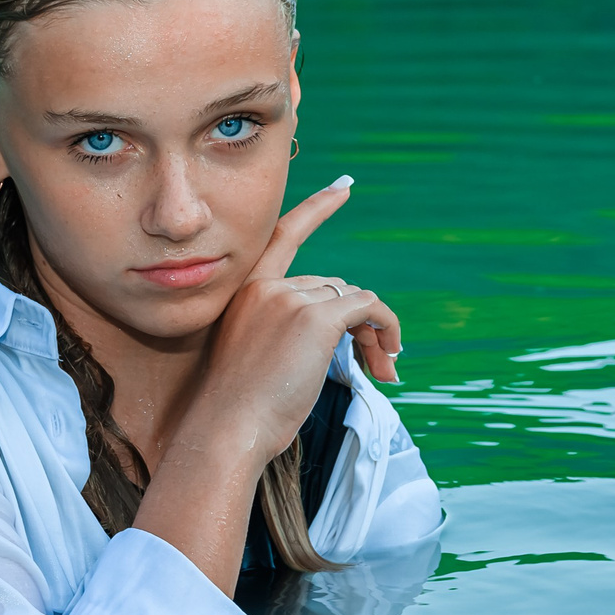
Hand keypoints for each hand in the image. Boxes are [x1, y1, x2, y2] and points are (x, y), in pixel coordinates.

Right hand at [188, 175, 401, 469]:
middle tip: (379, 365)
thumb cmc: (241, 407)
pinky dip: (386, 330)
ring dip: (375, 334)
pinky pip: (369, 309)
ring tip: (382, 371)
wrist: (228, 428)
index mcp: (246, 290)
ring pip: (355, 299)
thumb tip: (348, 325)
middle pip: (335, 286)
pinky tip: (386, 359)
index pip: (284, 236)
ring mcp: (291, 299)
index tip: (344, 187)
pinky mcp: (316, 318)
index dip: (316, 209)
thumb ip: (287, 327)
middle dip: (359, 322)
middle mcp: (268, 285)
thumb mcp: (256, 354)